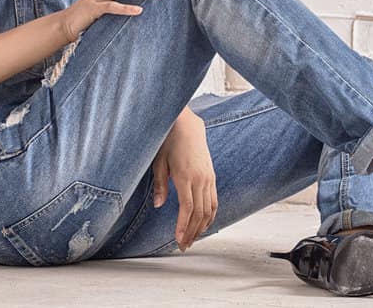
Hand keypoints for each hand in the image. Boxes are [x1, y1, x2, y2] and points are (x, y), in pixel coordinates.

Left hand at [152, 111, 217, 251]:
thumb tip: (158, 205)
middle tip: (183, 246)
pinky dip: (210, 215)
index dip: (183, 226)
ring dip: (201, 227)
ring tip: (192, 239)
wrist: (187, 125)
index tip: (178, 240)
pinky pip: (214, 200)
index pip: (187, 207)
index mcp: (186, 176)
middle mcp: (200, 179)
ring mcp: (208, 178)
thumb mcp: (159, 162)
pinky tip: (203, 224)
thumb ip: (160, 185)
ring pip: (209, 209)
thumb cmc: (169, 142)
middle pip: (199, 213)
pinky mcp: (212, 176)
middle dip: (191, 232)